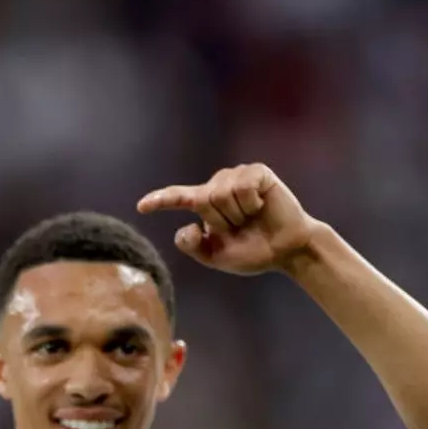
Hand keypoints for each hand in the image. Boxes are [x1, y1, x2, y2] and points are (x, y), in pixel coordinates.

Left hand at [137, 163, 319, 274]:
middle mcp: (218, 186)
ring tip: (252, 217)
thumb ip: (195, 246)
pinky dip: (251, 203)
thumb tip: (186, 228)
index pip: (178, 199)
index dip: (160, 201)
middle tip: (241, 228)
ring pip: (222, 193)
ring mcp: (237, 176)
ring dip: (238, 213)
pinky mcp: (257, 172)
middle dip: (222, 222)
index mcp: (205, 205)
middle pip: (204, 199)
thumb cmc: (252, 251)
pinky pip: (242, 186)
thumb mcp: (216, 256)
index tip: (141, 207)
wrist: (286, 250)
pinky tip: (262, 206)